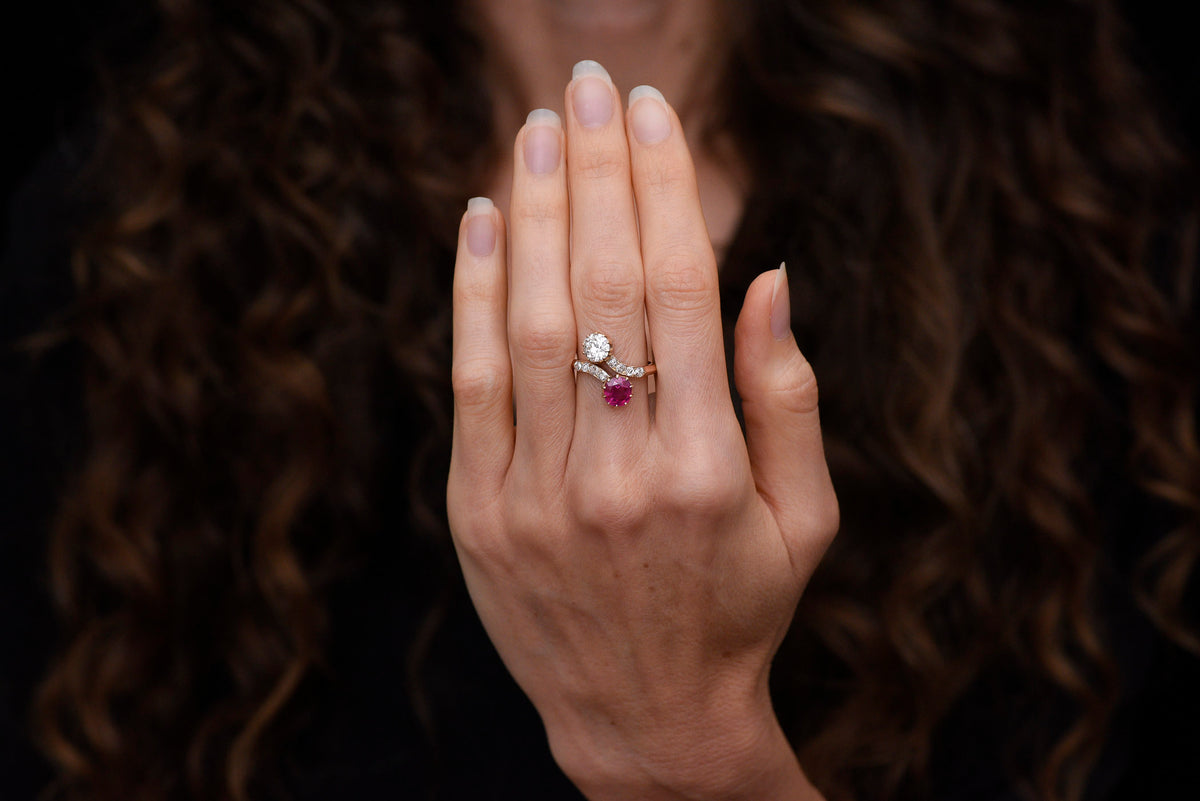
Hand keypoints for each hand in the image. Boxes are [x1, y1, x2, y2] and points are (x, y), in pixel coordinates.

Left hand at [447, 61, 837, 800]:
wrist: (645, 719)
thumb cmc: (739, 609)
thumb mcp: (804, 518)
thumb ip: (789, 395)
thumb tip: (768, 274)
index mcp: (711, 468)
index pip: (680, 291)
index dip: (663, 189)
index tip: (651, 114)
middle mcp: (620, 474)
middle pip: (602, 286)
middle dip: (596, 173)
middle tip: (588, 87)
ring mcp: (539, 495)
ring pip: (530, 321)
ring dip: (532, 213)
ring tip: (536, 129)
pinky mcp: (479, 513)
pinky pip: (471, 382)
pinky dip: (473, 292)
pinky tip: (481, 219)